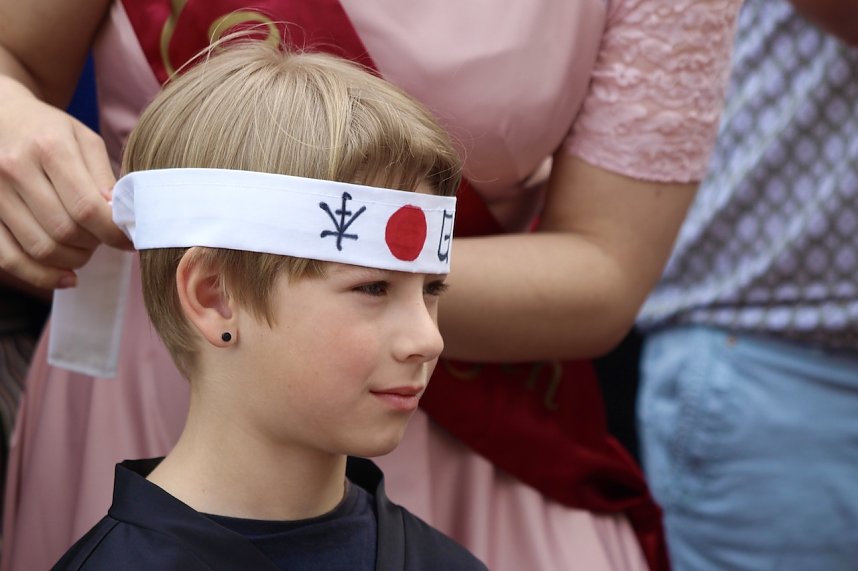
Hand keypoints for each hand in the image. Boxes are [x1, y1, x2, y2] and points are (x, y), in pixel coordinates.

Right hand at [0, 76, 131, 288]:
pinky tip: (66, 276)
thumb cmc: (49, 131)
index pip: (87, 208)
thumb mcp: (84, 141)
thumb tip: (121, 219)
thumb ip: (105, 178)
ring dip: (74, 259)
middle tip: (104, 238)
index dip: (114, 232)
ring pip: (41, 249)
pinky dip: (42, 276)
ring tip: (86, 248)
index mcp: (49, 148)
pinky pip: (9, 259)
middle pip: (65, 231)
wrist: (0, 116)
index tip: (130, 239)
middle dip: (95, 244)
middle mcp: (15, 169)